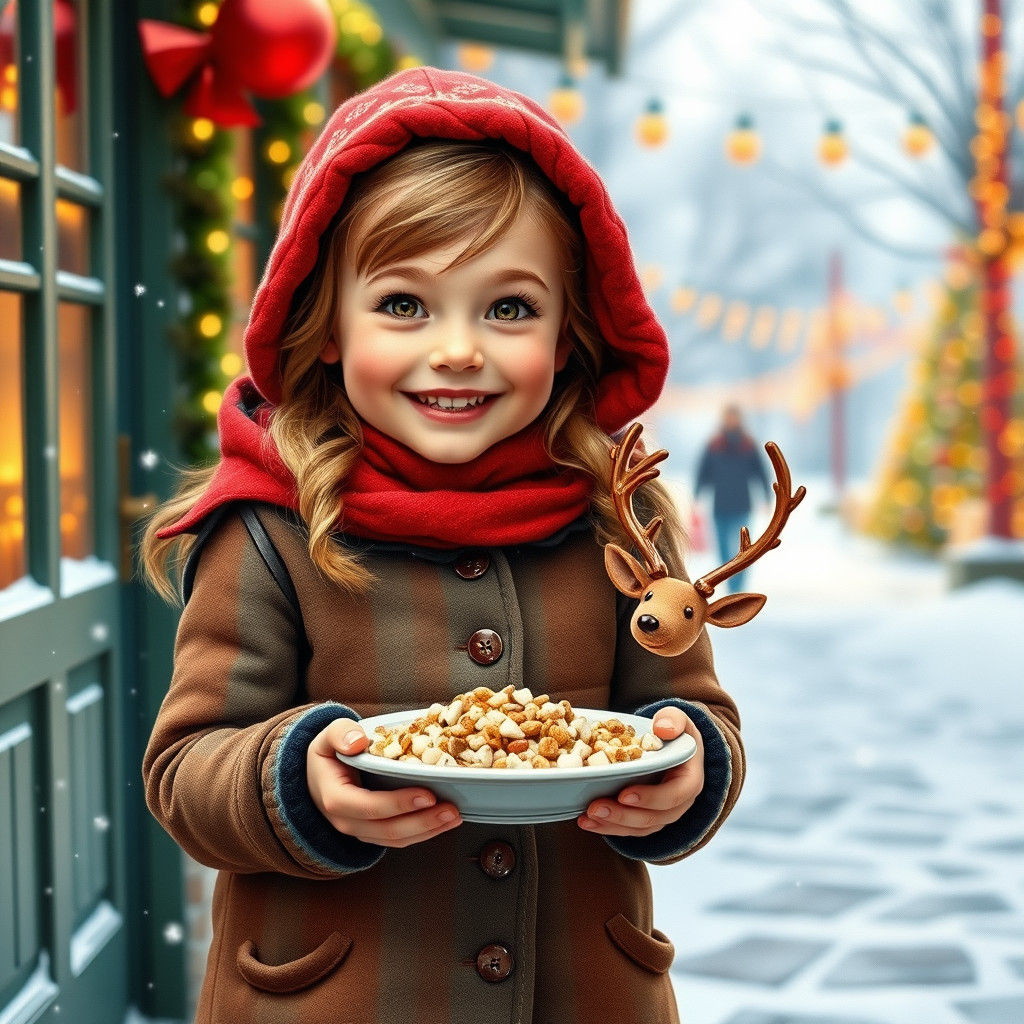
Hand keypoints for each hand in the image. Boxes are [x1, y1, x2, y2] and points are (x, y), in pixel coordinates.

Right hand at [307, 719, 462, 847]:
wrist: (316, 778)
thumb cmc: (327, 756)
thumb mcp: (326, 738)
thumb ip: (339, 733)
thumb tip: (357, 741)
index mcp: (336, 798)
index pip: (369, 807)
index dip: (399, 804)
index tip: (427, 795)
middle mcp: (348, 822)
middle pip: (388, 830)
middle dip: (423, 822)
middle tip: (451, 810)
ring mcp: (361, 831)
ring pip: (396, 839)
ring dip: (429, 831)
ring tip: (455, 817)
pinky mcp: (374, 833)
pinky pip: (399, 839)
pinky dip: (423, 833)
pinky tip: (443, 822)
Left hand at [577, 707, 704, 836]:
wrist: (672, 744)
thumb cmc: (673, 731)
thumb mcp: (677, 719)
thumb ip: (672, 720)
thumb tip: (662, 728)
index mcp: (689, 780)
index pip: (675, 795)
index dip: (650, 798)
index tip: (624, 794)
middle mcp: (678, 803)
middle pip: (654, 817)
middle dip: (622, 815)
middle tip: (595, 808)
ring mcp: (662, 814)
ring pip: (639, 828)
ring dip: (611, 825)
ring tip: (586, 818)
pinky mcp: (646, 818)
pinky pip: (629, 829)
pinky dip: (608, 827)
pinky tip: (587, 821)